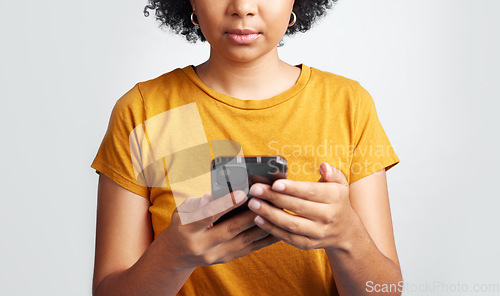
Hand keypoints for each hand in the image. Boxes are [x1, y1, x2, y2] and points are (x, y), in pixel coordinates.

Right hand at [157, 191, 279, 269]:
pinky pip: (248, 248)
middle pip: (230, 229)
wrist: (177, 254)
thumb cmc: (182, 225)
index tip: (242, 193)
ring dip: (261, 226)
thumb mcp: (181, 211)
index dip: (225, 204)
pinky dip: (263, 238)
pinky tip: (275, 228)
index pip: (207, 215)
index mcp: (188, 229)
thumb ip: (196, 203)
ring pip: (243, 240)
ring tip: (275, 212)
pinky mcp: (226, 258)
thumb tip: (210, 196)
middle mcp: (201, 245)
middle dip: (250, 215)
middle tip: (266, 200)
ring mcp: (215, 255)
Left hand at [247, 162, 355, 251]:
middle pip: (298, 207)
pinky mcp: (309, 244)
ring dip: (269, 214)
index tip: (275, 183)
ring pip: (291, 224)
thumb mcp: (340, 184)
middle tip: (255, 190)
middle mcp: (328, 216)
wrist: (345, 231)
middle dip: (274, 198)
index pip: (311, 192)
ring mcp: (318, 232)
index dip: (292, 188)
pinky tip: (258, 219)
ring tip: (253, 204)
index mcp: (335, 198)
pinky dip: (272, 229)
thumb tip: (323, 166)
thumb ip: (332, 173)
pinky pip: (288, 238)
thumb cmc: (336, 201)